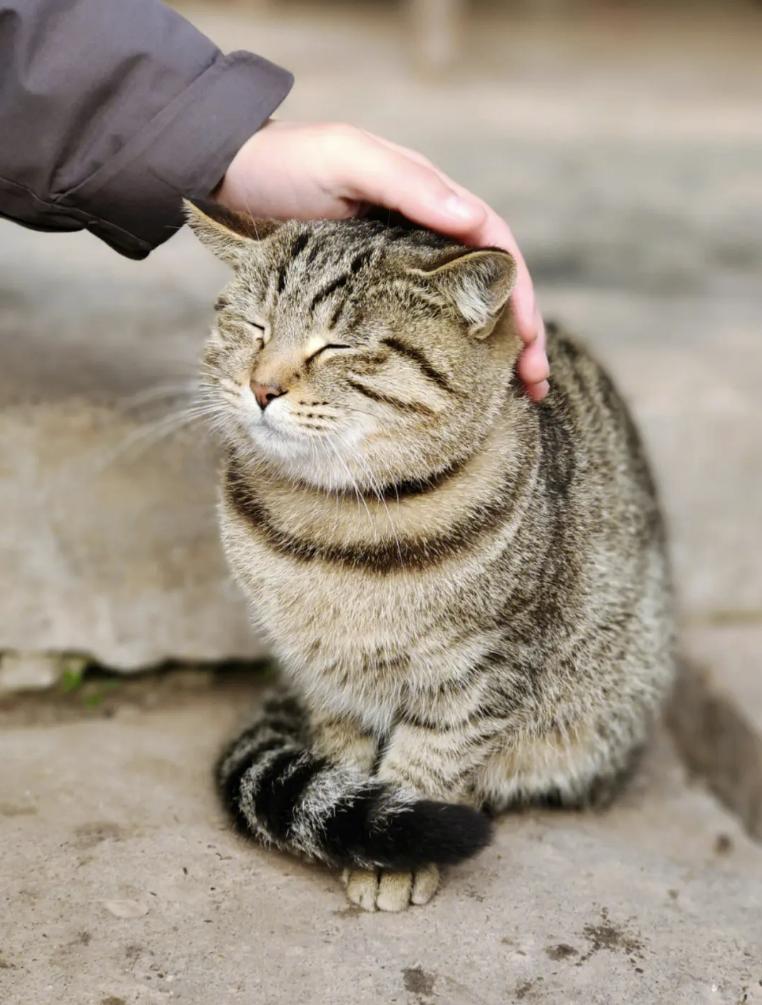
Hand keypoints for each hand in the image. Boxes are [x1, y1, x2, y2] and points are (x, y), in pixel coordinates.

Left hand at [216, 121, 548, 400]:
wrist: (231, 175)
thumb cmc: (288, 162)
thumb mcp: (346, 158)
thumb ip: (406, 183)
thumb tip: (471, 219)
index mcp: (429, 199)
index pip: (494, 246)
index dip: (518, 292)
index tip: (529, 339)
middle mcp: (425, 233)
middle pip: (489, 285)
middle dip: (520, 333)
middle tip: (535, 384)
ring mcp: (399, 265)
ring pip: (461, 308)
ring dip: (492, 350)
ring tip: (512, 395)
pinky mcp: (370, 292)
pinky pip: (421, 322)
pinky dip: (447, 353)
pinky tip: (457, 384)